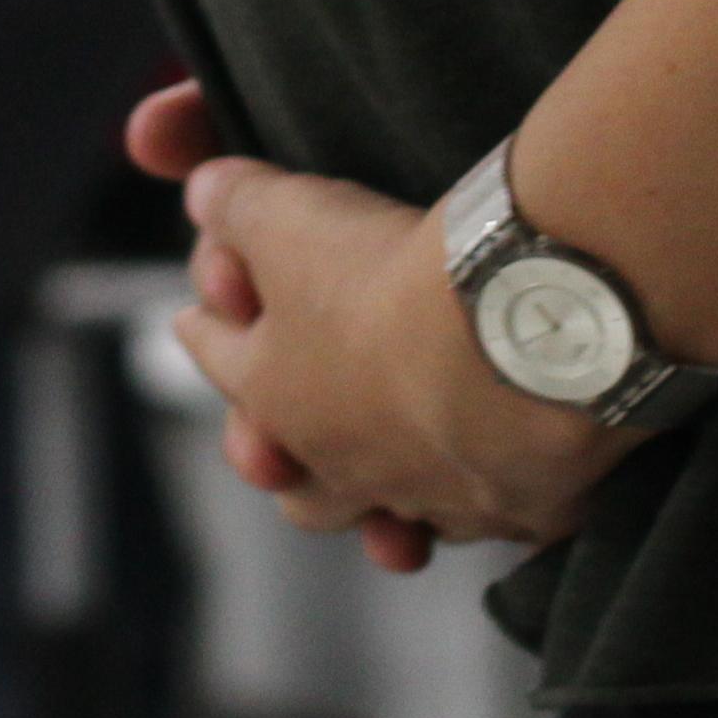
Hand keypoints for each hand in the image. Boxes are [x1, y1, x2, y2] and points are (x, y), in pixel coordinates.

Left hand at [125, 84, 628, 569]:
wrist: (522, 333)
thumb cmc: (386, 281)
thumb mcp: (287, 218)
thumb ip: (237, 206)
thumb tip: (204, 193)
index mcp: (276, 398)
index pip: (218, 360)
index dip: (205, 330)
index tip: (194, 320)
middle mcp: (347, 466)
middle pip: (300, 486)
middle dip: (288, 464)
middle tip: (287, 446)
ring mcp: (435, 499)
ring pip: (400, 523)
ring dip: (394, 512)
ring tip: (399, 506)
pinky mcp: (523, 509)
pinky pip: (501, 521)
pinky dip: (496, 505)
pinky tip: (509, 488)